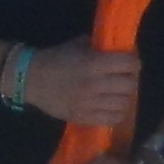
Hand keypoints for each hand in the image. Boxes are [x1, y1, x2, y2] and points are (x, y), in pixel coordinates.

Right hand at [19, 43, 139, 129]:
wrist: (30, 79)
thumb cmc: (55, 59)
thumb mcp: (78, 45)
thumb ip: (99, 47)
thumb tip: (120, 49)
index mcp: (93, 64)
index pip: (129, 64)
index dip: (134, 62)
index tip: (131, 63)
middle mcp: (95, 85)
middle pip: (129, 85)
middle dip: (130, 80)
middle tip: (124, 78)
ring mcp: (90, 104)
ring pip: (123, 103)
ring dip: (124, 97)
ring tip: (118, 93)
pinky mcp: (84, 118)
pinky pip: (112, 119)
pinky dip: (117, 112)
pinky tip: (112, 106)